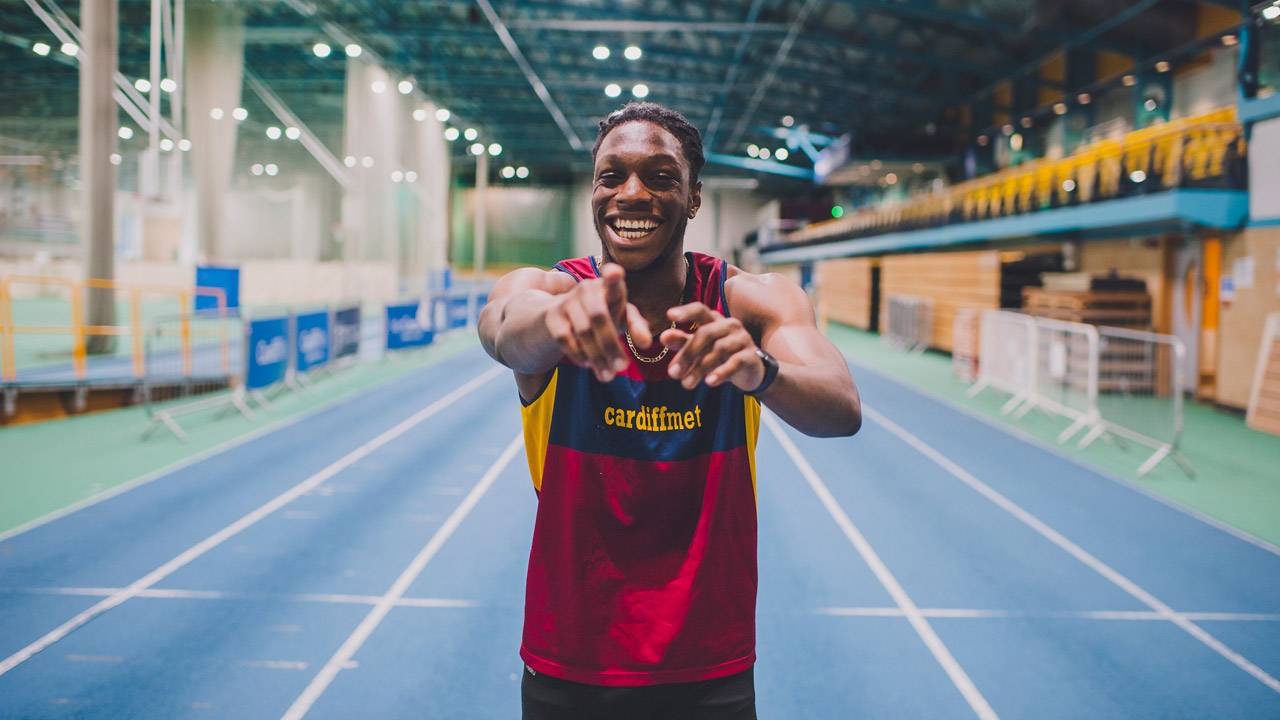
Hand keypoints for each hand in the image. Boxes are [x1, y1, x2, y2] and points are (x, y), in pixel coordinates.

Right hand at [543, 263, 650, 381]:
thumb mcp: (622, 319)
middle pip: (599, 317)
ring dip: (597, 356)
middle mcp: (587, 289)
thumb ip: (637, 328)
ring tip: (608, 376)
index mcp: (609, 287)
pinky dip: (578, 354)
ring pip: (583, 331)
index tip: (614, 272)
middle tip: (622, 368)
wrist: (564, 317)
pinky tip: (587, 365)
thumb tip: (645, 344)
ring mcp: (567, 300)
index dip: (613, 276)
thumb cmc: (604, 316)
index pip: (612, 281)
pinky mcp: (551, 315)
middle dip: (611, 345)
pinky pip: (565, 339)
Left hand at [662, 303, 764, 390]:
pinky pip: (736, 362)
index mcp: (714, 320)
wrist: (750, 372)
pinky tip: (709, 382)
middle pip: (706, 333)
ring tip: (686, 384)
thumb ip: (682, 341)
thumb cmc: (720, 356)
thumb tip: (663, 336)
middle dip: (687, 353)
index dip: (686, 311)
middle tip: (672, 374)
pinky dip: (722, 372)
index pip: (700, 310)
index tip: (669, 315)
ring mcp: (742, 339)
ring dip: (700, 368)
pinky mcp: (751, 356)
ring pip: (719, 349)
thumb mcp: (699, 349)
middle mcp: (730, 325)